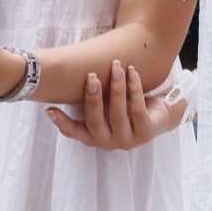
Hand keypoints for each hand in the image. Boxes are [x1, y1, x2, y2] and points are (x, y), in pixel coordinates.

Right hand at [47, 60, 187, 149]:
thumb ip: (92, 97)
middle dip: (93, 99)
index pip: (74, 132)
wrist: (161, 113)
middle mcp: (108, 142)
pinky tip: (132, 72)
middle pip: (95, 122)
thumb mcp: (107, 104)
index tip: (50, 109)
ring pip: (117, 115)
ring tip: (116, 68)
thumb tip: (69, 72)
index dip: (62, 122)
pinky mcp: (145, 133)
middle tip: (92, 77)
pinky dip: (134, 88)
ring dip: (116, 89)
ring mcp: (127, 140)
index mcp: (94, 136)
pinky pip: (137, 109)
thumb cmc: (127, 106)